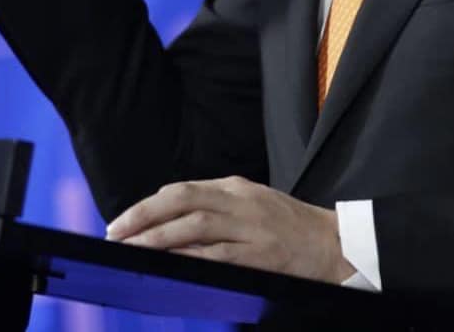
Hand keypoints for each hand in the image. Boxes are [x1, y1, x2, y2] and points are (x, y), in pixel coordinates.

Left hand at [105, 175, 356, 284]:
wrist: (337, 244)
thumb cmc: (291, 227)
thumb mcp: (254, 203)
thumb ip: (218, 206)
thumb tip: (171, 220)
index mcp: (236, 187)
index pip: (183, 189)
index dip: (149, 205)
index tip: (124, 221)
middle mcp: (240, 201)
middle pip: (182, 200)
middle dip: (144, 215)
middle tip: (116, 231)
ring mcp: (251, 227)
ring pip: (194, 225)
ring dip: (158, 237)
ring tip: (132, 249)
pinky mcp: (261, 254)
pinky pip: (218, 255)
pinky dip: (190, 258)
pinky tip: (169, 265)